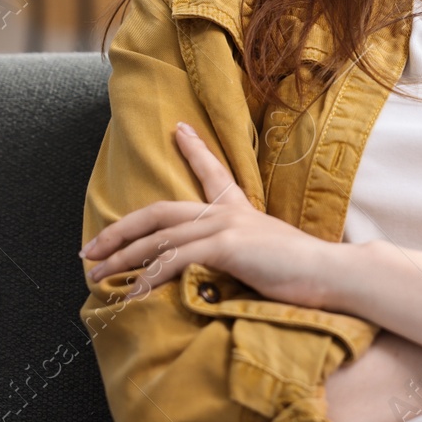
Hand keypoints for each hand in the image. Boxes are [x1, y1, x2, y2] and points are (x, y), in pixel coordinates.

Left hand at [81, 122, 339, 306]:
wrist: (332, 273)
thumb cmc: (303, 272)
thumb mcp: (266, 256)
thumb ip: (243, 254)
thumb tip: (227, 267)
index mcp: (239, 210)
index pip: (213, 172)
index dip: (194, 148)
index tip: (178, 129)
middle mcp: (228, 212)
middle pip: (159, 211)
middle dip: (119, 230)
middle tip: (89, 247)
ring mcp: (226, 226)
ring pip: (157, 238)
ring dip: (121, 258)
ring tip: (96, 275)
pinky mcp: (227, 246)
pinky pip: (173, 260)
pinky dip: (147, 277)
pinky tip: (131, 292)